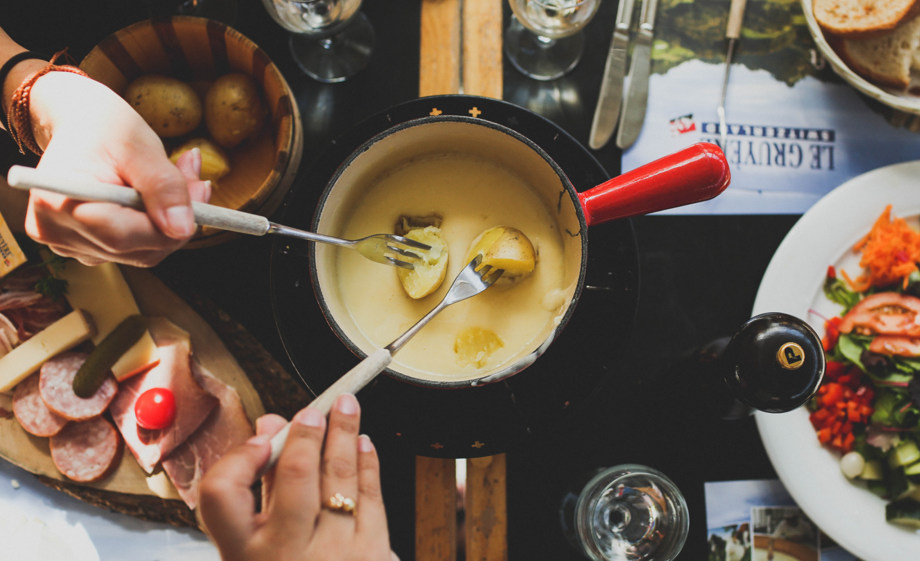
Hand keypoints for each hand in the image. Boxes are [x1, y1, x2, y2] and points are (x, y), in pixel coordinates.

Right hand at [23, 72, 209, 265]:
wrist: (80, 124)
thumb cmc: (102, 127)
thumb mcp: (139, 146)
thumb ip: (163, 187)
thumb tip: (183, 229)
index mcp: (56, 203)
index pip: (122, 237)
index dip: (168, 224)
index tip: (200, 190)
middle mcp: (56, 232)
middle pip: (137, 249)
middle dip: (176, 219)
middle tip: (196, 178)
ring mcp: (69, 245)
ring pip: (143, 252)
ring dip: (171, 221)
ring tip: (180, 177)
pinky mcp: (86, 248)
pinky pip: (136, 249)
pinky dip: (157, 225)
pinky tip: (160, 196)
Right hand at [199, 394, 396, 560]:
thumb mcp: (255, 546)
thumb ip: (260, 487)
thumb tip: (270, 427)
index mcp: (244, 554)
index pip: (221, 494)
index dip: (239, 458)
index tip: (259, 438)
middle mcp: (285, 555)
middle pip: (295, 476)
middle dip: (308, 434)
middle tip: (315, 409)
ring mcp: (333, 556)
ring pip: (341, 479)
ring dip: (346, 436)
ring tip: (348, 408)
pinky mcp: (372, 556)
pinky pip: (372, 497)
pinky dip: (368, 464)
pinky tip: (363, 444)